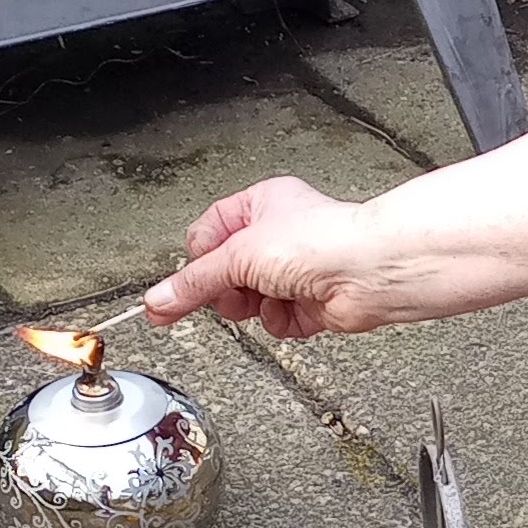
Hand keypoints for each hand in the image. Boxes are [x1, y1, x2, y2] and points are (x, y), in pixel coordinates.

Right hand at [147, 177, 386, 340]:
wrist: (369, 271)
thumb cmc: (321, 240)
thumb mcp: (238, 255)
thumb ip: (194, 283)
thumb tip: (158, 300)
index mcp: (258, 206)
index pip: (207, 237)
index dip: (198, 262)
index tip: (185, 285)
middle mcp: (277, 236)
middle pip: (226, 274)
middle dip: (228, 290)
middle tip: (231, 293)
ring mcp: (294, 271)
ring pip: (251, 301)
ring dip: (256, 307)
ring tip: (269, 298)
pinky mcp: (310, 302)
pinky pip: (278, 321)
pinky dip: (282, 321)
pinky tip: (295, 309)